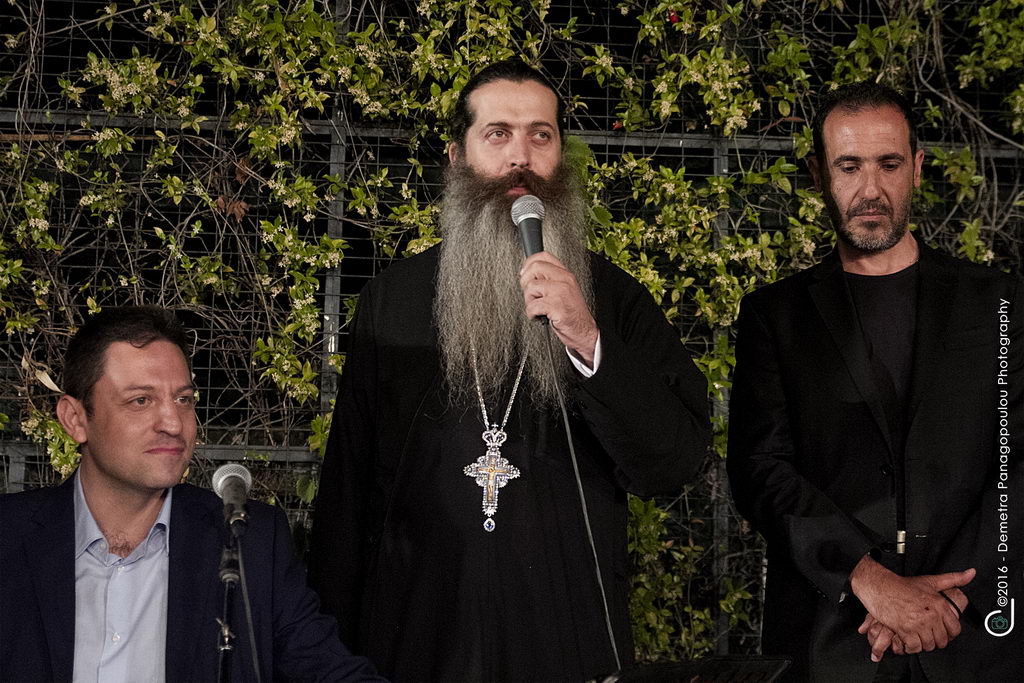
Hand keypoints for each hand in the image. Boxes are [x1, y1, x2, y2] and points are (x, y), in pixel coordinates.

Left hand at [519, 251, 598, 364]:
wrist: (584, 331)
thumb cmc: (572, 314)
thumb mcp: (564, 290)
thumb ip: (550, 280)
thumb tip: (528, 273)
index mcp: (566, 275)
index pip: (544, 256)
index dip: (529, 263)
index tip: (525, 273)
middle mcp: (564, 280)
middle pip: (535, 268)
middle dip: (526, 281)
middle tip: (531, 294)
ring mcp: (561, 292)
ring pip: (531, 287)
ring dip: (529, 300)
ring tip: (538, 307)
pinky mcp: (556, 306)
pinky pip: (533, 305)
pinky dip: (531, 314)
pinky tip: (539, 316)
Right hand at [850, 555, 973, 654]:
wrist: (879, 586)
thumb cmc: (902, 585)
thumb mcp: (930, 580)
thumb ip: (954, 578)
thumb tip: (971, 573)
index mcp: (939, 604)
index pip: (955, 629)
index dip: (949, 633)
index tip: (942, 632)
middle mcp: (931, 615)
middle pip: (942, 640)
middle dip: (935, 640)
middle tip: (927, 634)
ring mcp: (918, 624)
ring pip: (929, 645)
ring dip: (923, 644)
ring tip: (917, 636)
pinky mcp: (905, 630)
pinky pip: (914, 647)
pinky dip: (911, 646)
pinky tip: (908, 639)